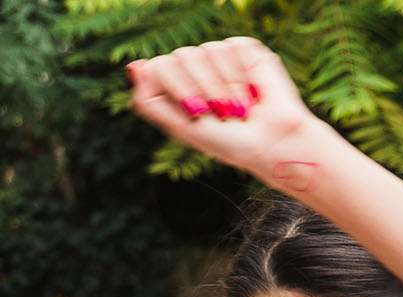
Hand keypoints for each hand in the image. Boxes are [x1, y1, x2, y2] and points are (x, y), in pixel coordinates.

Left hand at [127, 38, 322, 185]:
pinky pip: (230, 48)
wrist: (269, 143)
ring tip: (239, 107)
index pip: (159, 66)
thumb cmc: (225, 142)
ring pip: (206, 51)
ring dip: (224, 88)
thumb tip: (133, 66)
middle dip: (201, 90)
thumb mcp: (180, 128)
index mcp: (174, 84)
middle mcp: (193, 65)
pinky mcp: (242, 48)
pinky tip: (252, 92)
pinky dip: (240, 77)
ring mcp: (217, 55)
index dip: (178, 89)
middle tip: (221, 113)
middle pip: (181, 56)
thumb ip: (149, 101)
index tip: (197, 113)